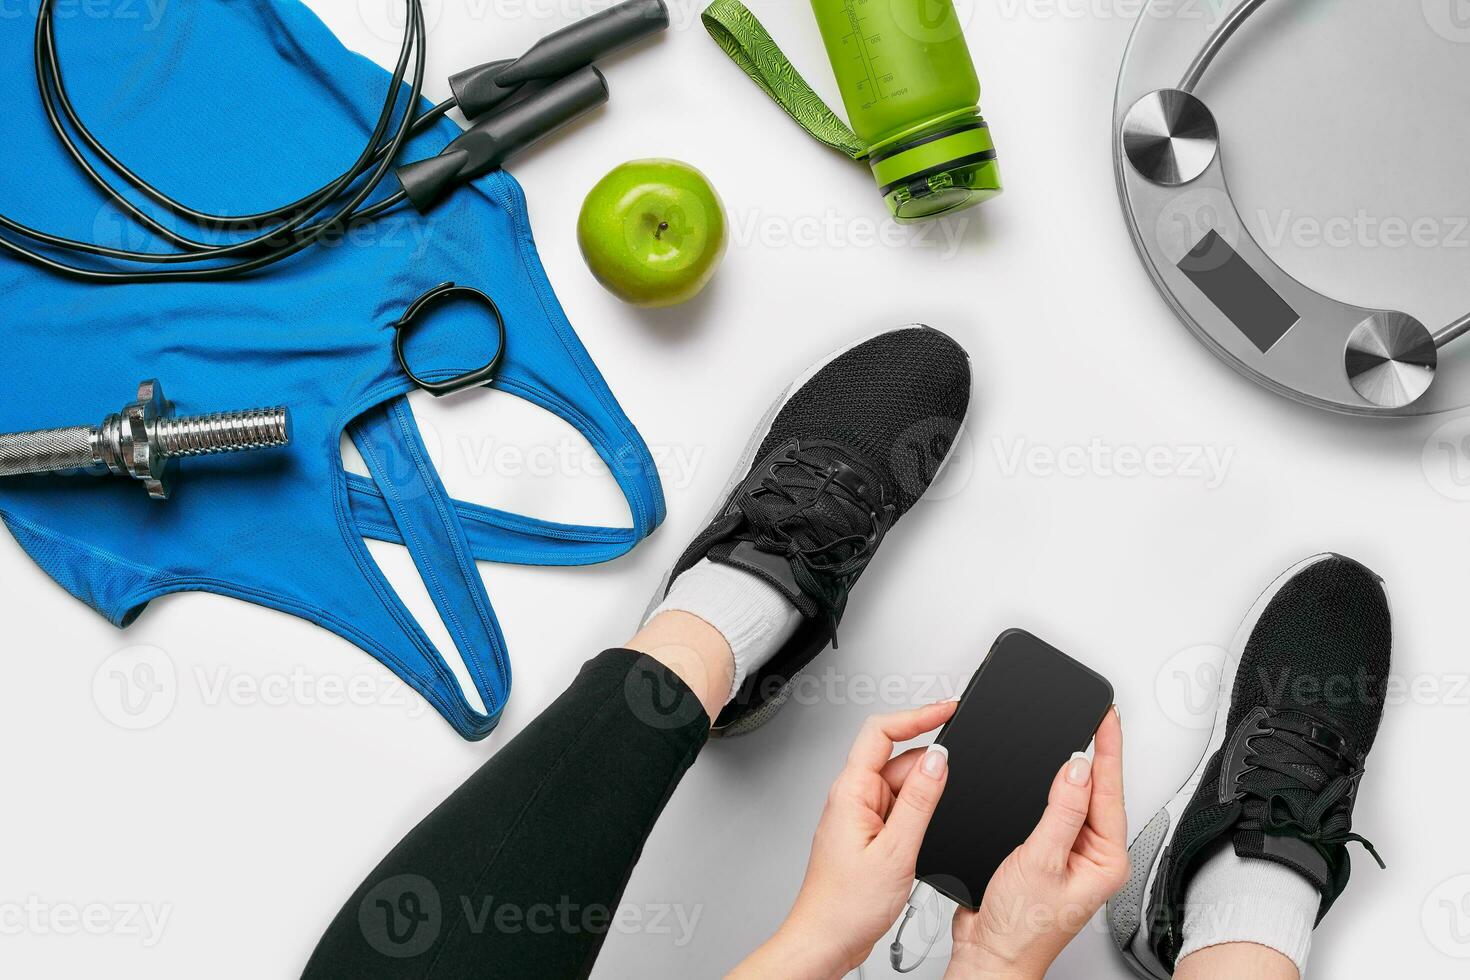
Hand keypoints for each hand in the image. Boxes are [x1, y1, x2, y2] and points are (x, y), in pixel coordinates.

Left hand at [729, 701, 958, 978]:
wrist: (827, 940)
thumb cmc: (845, 905)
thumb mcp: (896, 850)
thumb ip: (920, 800)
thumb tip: (939, 759)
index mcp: (851, 792)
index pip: (881, 731)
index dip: (917, 714)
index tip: (947, 708)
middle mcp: (852, 798)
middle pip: (897, 757)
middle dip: (930, 764)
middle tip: (960, 776)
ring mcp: (860, 814)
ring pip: (901, 784)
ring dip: (924, 793)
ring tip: (930, 829)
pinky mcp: (868, 832)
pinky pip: (898, 808)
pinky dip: (918, 811)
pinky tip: (925, 833)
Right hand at [946, 707, 1127, 979]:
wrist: (989, 954)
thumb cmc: (1021, 928)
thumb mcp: (1042, 860)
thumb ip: (1061, 810)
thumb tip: (1076, 768)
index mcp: (1106, 859)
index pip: (1109, 791)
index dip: (1106, 748)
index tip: (1106, 716)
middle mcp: (1093, 856)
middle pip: (1096, 791)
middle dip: (1094, 751)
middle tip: (1096, 714)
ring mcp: (1070, 854)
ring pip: (1073, 798)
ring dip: (1069, 768)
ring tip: (1076, 733)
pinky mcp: (1046, 853)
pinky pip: (1052, 810)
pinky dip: (1046, 788)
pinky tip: (1044, 773)